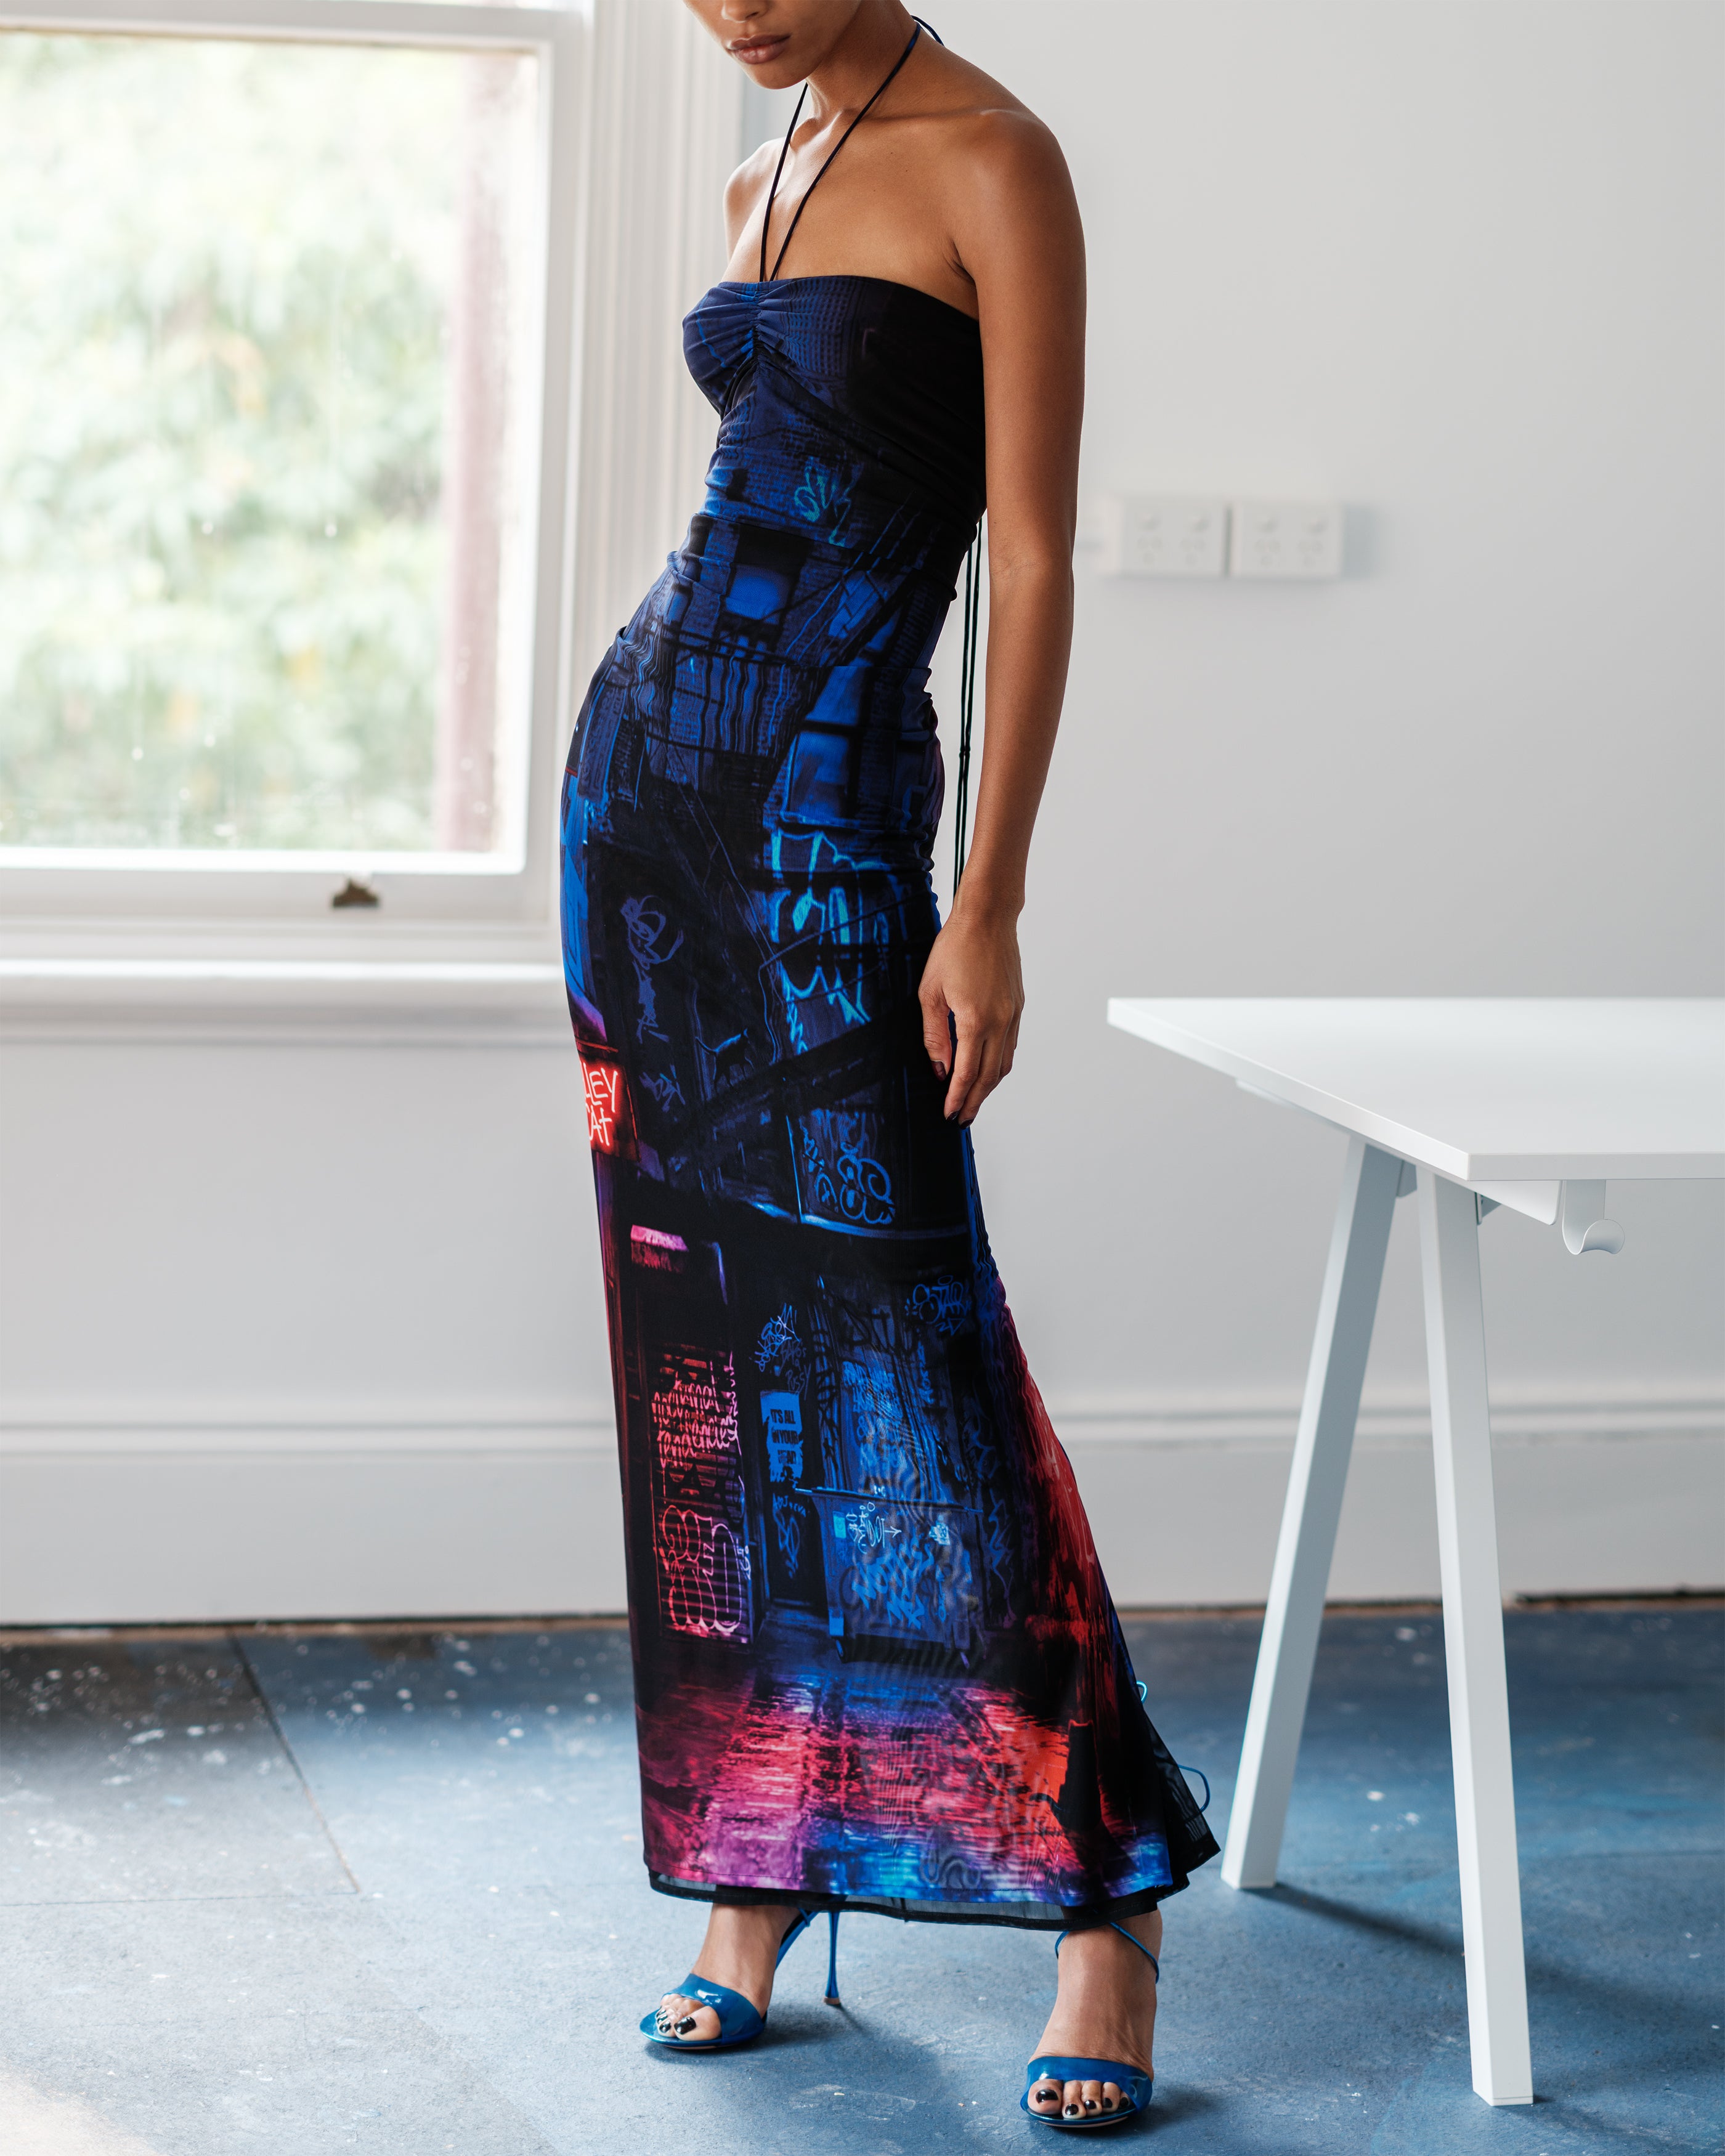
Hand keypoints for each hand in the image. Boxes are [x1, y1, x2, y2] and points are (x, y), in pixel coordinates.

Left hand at [917, 902, 1024, 1125]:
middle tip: (961, 1119)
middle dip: (975, 1101)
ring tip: (973, 1100)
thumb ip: (934, 1036)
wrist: (987, 919)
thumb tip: (941, 1069)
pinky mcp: (1018, 1007)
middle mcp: (1000, 1023)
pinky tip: (987, 1070)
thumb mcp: (930, 993)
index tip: (948, 1114)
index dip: (957, 1098)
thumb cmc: (954, 949)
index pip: (966, 1073)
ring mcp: (1013, 1015)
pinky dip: (999, 1065)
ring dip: (989, 1087)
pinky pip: (1010, 1046)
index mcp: (976, 1021)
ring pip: (1004, 1064)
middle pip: (989, 1077)